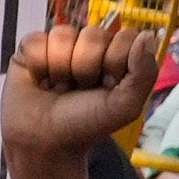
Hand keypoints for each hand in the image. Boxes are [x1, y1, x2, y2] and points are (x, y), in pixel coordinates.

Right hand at [9, 14, 175, 160]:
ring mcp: (60, 45)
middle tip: (80, 90)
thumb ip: (144, 73)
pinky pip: (36, 41)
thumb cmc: (86, 125)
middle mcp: (90, 47)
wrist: (45, 144)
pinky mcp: (31, 49)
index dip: (115, 62)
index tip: (107, 87)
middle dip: (86, 68)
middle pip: (93, 34)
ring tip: (59, 87)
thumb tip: (146, 35)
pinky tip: (40, 80)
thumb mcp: (126, 106)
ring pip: (63, 34)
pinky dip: (38, 65)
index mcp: (117, 56)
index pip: (125, 36)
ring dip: (60, 68)